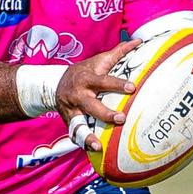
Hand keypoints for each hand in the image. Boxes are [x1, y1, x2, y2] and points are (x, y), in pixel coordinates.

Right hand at [54, 38, 139, 152]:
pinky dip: (81, 143)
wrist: (54, 84)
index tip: (132, 88)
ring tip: (97, 146)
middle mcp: (78, 95)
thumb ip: (119, 52)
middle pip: (91, 105)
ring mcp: (72, 110)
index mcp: (87, 78)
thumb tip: (138, 41)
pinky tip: (91, 152)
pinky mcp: (69, 121)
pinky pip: (74, 133)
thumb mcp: (98, 60)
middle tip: (121, 119)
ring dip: (87, 136)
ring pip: (79, 123)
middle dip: (105, 113)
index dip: (117, 84)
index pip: (104, 81)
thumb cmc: (85, 71)